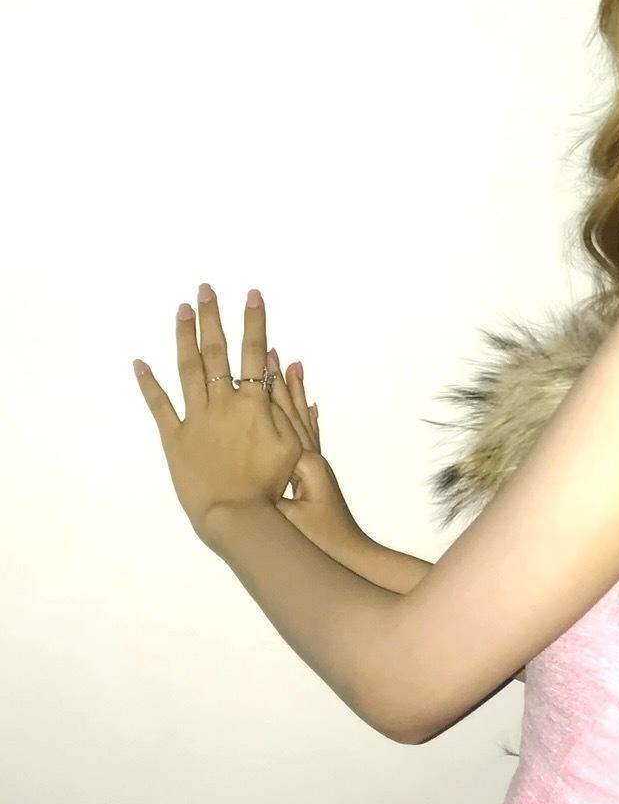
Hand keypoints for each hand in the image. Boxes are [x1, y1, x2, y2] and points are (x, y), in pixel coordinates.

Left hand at [134, 284, 301, 544]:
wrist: (235, 514)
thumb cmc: (270, 484)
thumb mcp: (293, 444)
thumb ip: (283, 405)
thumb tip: (278, 369)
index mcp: (252, 404)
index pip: (253, 352)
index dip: (254, 321)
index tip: (251, 295)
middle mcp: (222, 403)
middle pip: (216, 352)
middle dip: (212, 317)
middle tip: (206, 289)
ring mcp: (195, 419)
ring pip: (188, 370)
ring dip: (184, 337)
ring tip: (182, 310)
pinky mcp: (175, 438)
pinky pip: (159, 406)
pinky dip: (149, 384)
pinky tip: (140, 363)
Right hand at [265, 353, 365, 555]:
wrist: (349, 558)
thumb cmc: (318, 542)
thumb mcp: (288, 517)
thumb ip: (273, 490)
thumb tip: (258, 466)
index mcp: (301, 463)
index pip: (279, 420)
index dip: (268, 391)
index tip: (260, 360)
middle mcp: (309, 458)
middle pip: (291, 413)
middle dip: (278, 383)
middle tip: (272, 350)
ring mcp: (314, 467)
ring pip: (301, 422)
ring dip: (293, 394)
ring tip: (291, 365)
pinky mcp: (316, 479)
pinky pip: (310, 442)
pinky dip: (307, 421)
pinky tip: (310, 406)